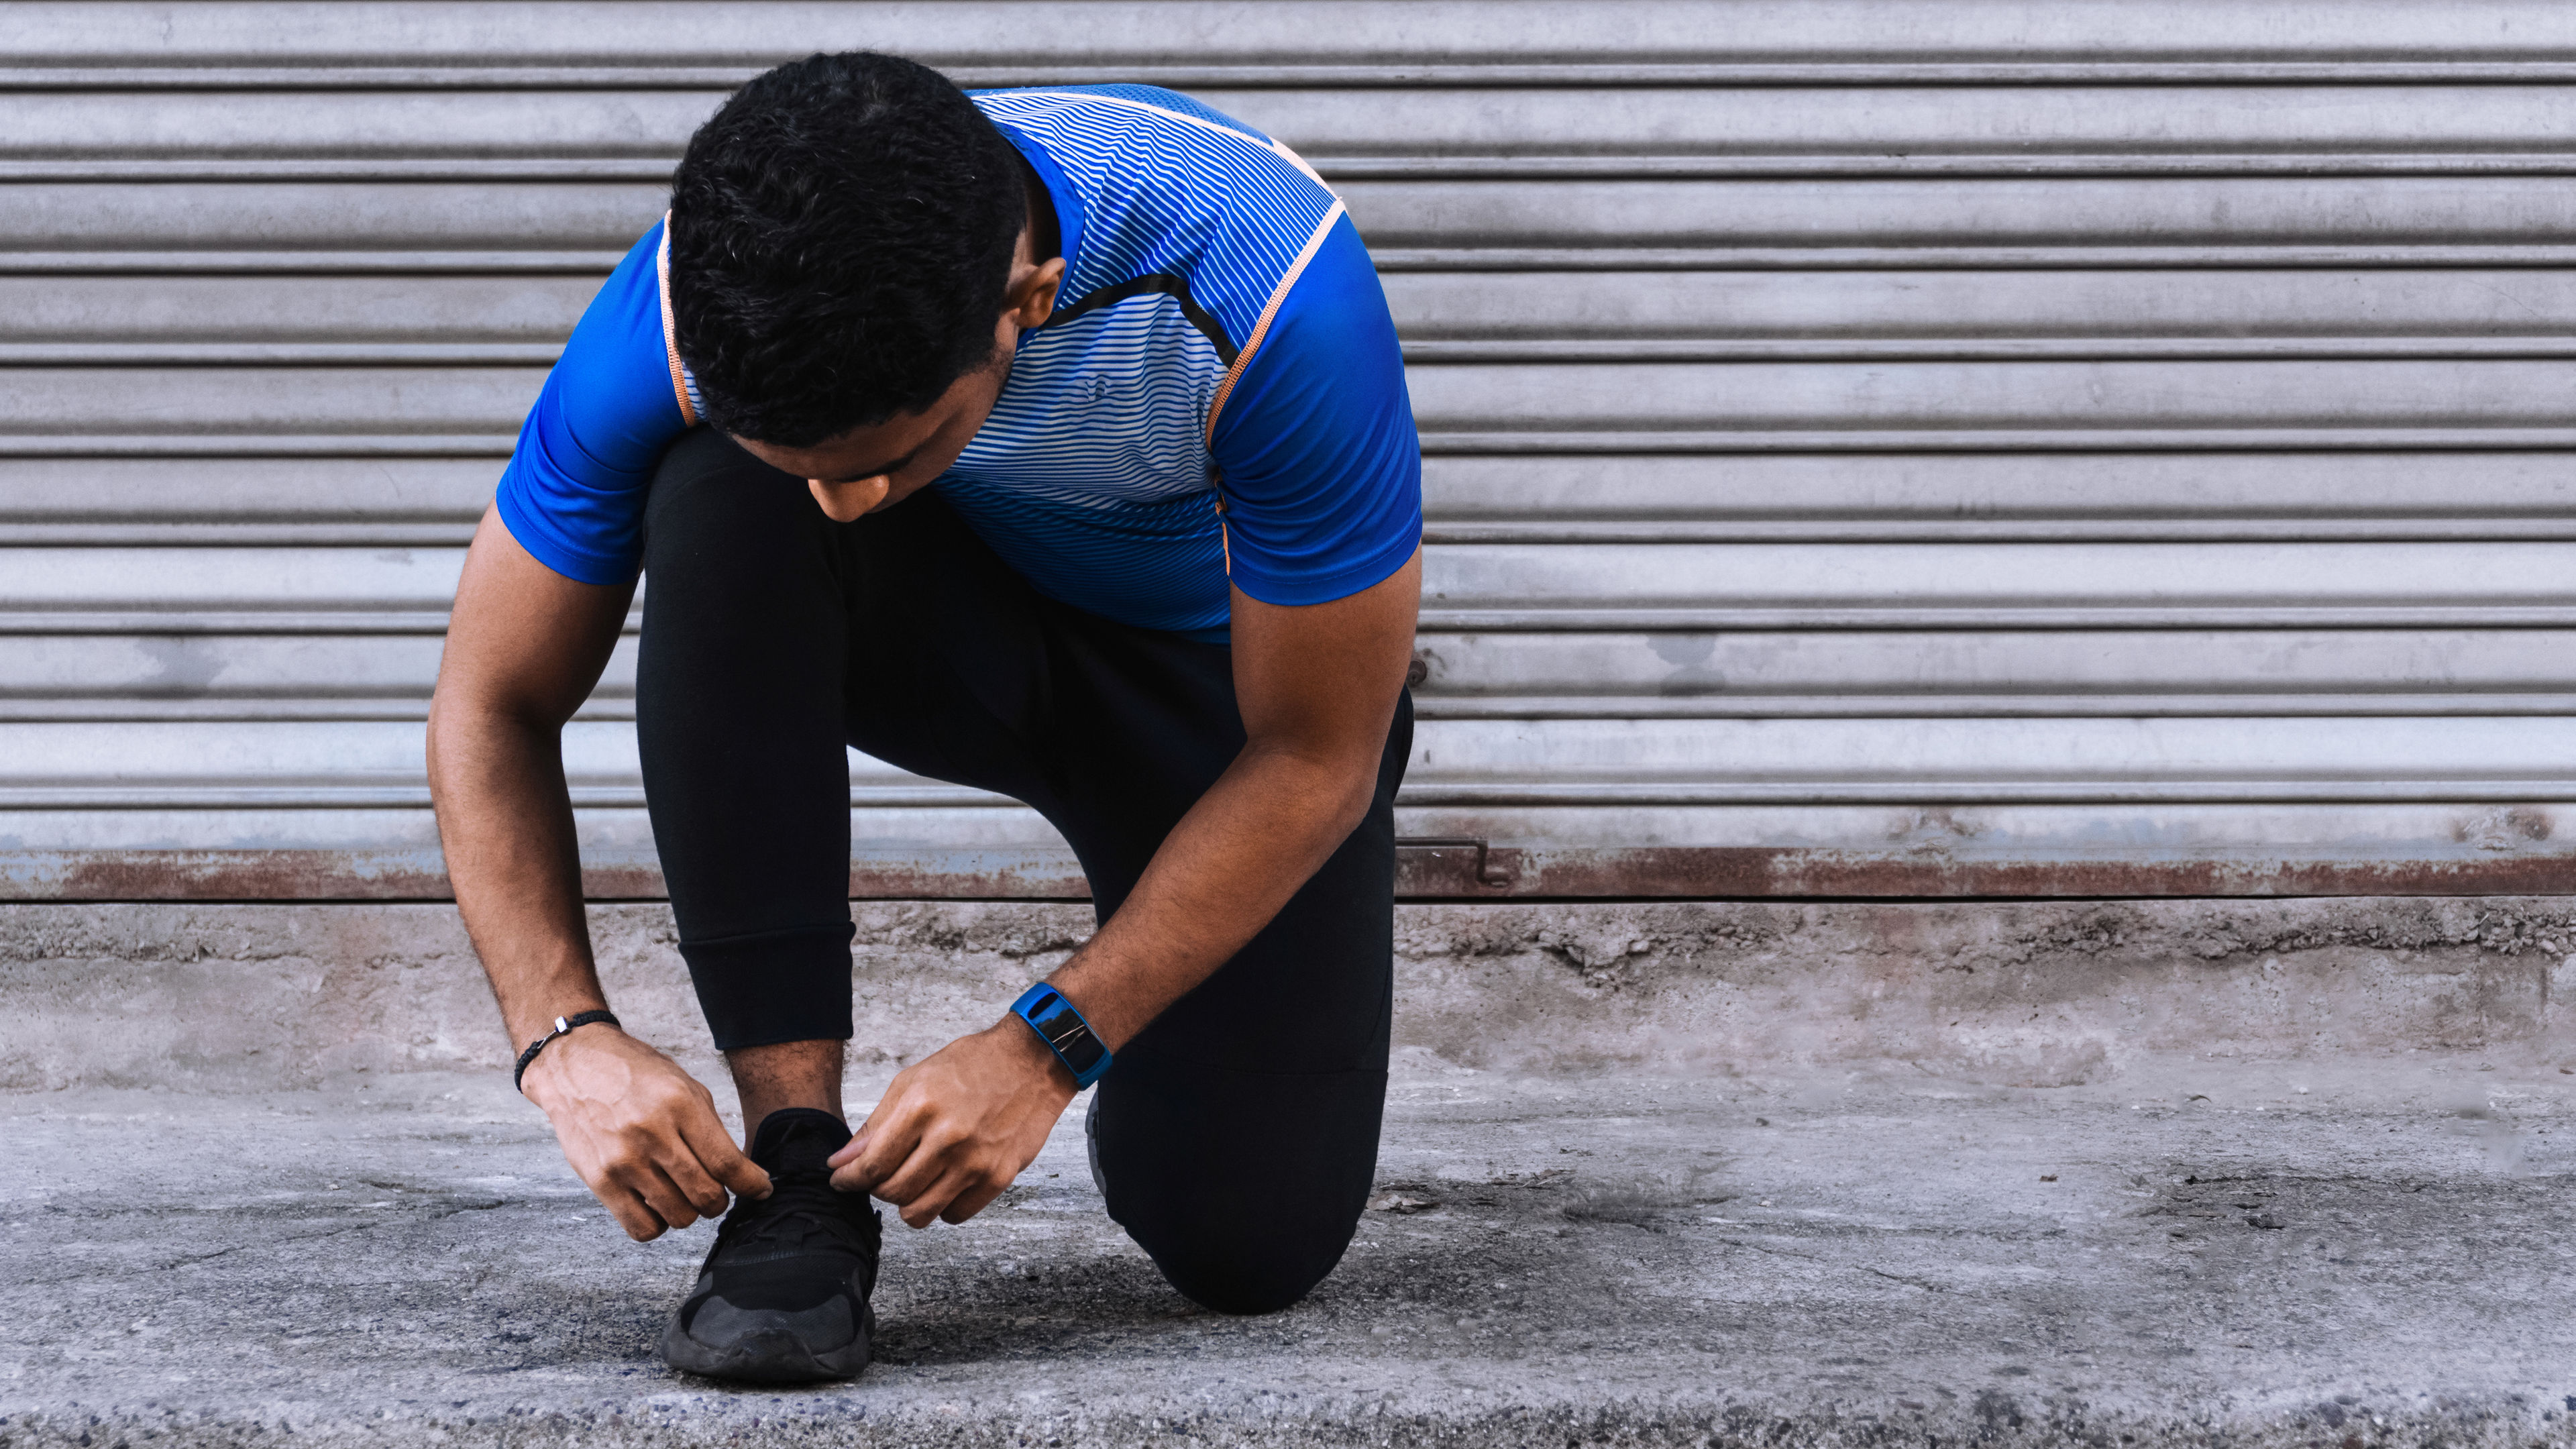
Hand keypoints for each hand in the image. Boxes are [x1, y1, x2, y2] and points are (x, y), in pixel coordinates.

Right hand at [519, 1025, 771, 1239]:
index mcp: (680, 1105)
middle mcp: (651, 1134)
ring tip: (681, 1192)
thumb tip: (742, 1174)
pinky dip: (658, 1224)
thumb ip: (711, 1129)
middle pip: (706, 1195)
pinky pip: (642, 1228)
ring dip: (689, 1211)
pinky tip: (657, 1204)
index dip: (751, 1184)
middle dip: (720, 1200)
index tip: (761, 1189)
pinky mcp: (599, 1181)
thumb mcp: (683, 1085)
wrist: (575, 1065)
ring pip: (679, 1216)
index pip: (727, 1163)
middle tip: (715, 1190)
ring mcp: (623, 1161)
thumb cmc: (635, 1075)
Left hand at [829, 1017, 1076, 1227]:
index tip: (843, 1180)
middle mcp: (948, 1138)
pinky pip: (955, 1215)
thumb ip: (877, 1124)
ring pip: (920, 1213)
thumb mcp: (915, 1080)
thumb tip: (843, 1161)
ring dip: (907, 1203)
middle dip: (878, 1188)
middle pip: (892, 1193)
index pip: (872, 1165)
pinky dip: (942, 1206)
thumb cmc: (974, 1065)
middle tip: (882, 1175)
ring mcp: (976, 1162)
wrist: (1033, 1062)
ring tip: (912, 1183)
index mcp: (921, 1107)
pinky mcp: (999, 1177)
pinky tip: (943, 1184)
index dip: (849, 1179)